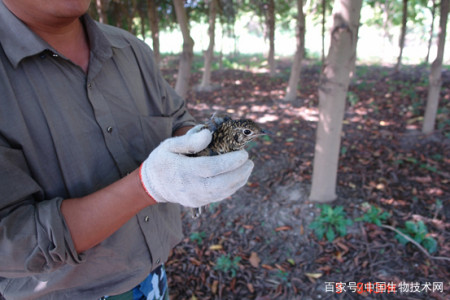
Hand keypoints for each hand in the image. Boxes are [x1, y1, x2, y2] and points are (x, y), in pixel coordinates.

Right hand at [139, 128, 253, 206]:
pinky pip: (219, 197)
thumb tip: (208, 133)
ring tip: (247, 169)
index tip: (244, 154)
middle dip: (239, 173)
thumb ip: (189, 140)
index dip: (230, 162)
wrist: (152, 185)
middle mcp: (190, 187)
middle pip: (221, 184)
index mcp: (183, 171)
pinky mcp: (198, 203)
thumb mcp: (169, 145)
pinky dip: (231, 187)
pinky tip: (238, 177)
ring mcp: (195, 198)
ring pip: (223, 193)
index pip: (211, 168)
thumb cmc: (162, 161)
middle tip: (250, 162)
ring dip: (239, 181)